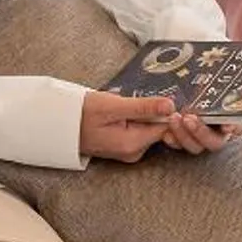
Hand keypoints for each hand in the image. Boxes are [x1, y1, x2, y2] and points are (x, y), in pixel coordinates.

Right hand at [79, 91, 233, 162]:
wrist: (59, 123)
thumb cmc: (82, 113)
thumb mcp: (113, 105)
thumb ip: (143, 107)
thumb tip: (171, 105)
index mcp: (133, 144)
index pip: (167, 128)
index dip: (175, 111)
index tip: (182, 94)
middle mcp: (134, 152)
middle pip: (162, 129)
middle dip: (166, 111)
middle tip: (171, 89)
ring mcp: (129, 150)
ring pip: (152, 128)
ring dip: (153, 112)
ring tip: (149, 94)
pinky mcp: (124, 144)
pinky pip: (142, 130)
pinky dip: (144, 117)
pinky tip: (139, 103)